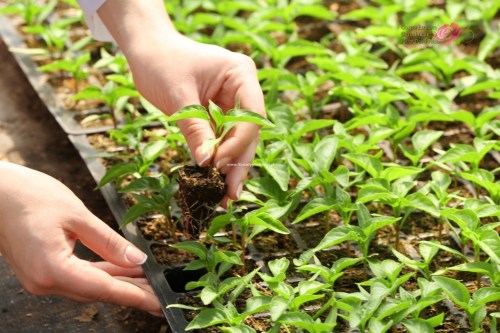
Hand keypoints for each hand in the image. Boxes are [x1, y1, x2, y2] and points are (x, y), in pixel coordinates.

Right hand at [0, 162, 161, 315]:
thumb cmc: (28, 196)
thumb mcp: (77, 215)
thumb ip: (109, 242)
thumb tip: (138, 260)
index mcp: (52, 269)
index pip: (104, 288)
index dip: (135, 295)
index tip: (158, 302)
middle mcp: (44, 281)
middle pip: (98, 292)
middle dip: (131, 291)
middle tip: (159, 293)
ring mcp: (40, 278)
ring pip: (89, 285)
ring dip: (117, 282)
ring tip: (146, 280)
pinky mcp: (41, 269)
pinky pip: (77, 276)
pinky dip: (100, 273)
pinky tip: (121, 269)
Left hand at [98, 0, 264, 203]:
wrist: (145, 50)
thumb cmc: (160, 62)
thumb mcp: (178, 96)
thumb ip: (195, 129)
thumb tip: (206, 164)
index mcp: (241, 75)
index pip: (250, 116)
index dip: (237, 144)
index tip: (217, 166)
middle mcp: (242, 90)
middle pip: (248, 132)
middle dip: (238, 163)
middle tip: (231, 194)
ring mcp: (232, 103)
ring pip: (237, 140)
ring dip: (229, 167)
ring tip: (222, 196)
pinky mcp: (218, 114)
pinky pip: (221, 140)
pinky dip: (216, 159)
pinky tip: (212, 181)